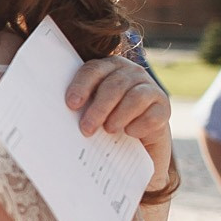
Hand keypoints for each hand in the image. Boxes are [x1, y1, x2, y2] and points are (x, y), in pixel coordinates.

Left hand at [66, 57, 170, 187]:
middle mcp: (131, 73)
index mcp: (109, 69)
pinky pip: (153, 114)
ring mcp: (150, 89)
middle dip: (98, 108)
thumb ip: (79, 109)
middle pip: (114, 85)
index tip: (71, 105)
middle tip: (86, 129)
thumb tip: (56, 115)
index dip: (81, 86)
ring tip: (109, 131)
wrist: (137, 151)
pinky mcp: (164, 108)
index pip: (93, 70)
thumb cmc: (107, 128)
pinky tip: (130, 133)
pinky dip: (140, 125)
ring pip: (135, 97)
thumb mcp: (91, 116)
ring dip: (119, 116)